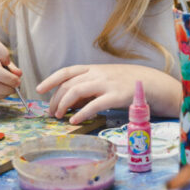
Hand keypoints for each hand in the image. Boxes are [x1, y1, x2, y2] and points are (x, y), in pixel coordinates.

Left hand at [36, 65, 181, 124]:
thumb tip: (68, 102)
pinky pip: (94, 105)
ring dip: (64, 104)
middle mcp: (97, 73)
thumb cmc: (124, 83)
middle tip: (51, 112)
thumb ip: (87, 88)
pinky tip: (75, 121)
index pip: (66, 71)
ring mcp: (106, 84)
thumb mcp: (104, 80)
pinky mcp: (115, 96)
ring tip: (59, 116)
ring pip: (77, 91)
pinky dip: (81, 113)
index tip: (39, 89)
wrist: (150, 82)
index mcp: (93, 69)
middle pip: (69, 84)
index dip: (51, 79)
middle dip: (56, 99)